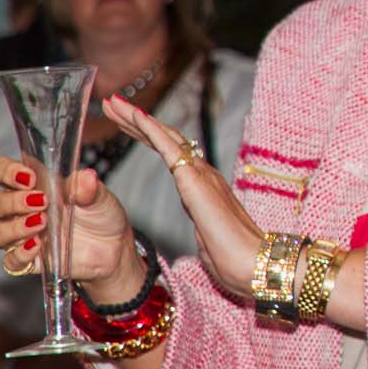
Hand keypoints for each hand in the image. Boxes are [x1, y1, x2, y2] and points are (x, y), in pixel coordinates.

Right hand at [0, 159, 135, 288]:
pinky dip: (20, 253)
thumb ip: (88, 187)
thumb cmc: (99, 215)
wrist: (112, 247)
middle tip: (41, 201)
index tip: (28, 177)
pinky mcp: (27, 259)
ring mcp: (21, 235)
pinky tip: (37, 246)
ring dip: (14, 227)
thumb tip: (86, 177)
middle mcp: (20, 209)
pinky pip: (10, 260)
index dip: (4, 171)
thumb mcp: (99, 196)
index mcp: (32, 185)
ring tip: (41, 222)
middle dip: (13, 201)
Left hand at [103, 95, 263, 299]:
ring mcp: (201, 176)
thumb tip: (202, 224)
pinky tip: (137, 117)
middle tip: (113, 104)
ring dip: (139, 119)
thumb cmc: (235, 258)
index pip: (170, 153)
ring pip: (165, 138)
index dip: (147, 135)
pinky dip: (152, 130)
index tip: (125, 122)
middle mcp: (203, 175)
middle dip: (136, 121)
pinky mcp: (195, 182)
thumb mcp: (208, 238)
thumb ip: (203, 225)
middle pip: (165, 139)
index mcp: (202, 187)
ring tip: (116, 105)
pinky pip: (170, 150)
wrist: (254, 263)